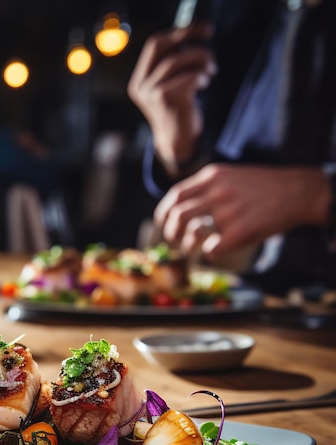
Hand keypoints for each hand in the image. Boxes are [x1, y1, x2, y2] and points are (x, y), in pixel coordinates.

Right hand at [127, 22, 215, 173]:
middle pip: (164, 48)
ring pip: (177, 61)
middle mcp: (141, 86)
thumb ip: (173, 65)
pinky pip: (188, 76)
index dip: (180, 32)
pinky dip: (201, 76)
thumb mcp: (170, 86)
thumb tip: (191, 36)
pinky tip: (203, 85)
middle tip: (209, 41)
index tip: (203, 31)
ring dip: (200, 61)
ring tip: (210, 71)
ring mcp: (151, 92)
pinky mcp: (165, 99)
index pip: (155, 45)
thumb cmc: (178, 110)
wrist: (178, 142)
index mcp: (139, 81)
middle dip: (190, 40)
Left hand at [154, 164, 331, 258]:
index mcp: (212, 176)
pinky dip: (209, 253)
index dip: (165, 213)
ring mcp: (228, 212)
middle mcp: (217, 192)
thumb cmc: (262, 187)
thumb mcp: (230, 175)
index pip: (176, 196)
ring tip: (192, 247)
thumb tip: (179, 207)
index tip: (164, 223)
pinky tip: (216, 249)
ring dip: (187, 245)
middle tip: (176, 239)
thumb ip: (206, 187)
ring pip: (192, 234)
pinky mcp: (240, 231)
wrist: (297, 191)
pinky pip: (212, 249)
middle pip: (178, 216)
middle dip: (171, 232)